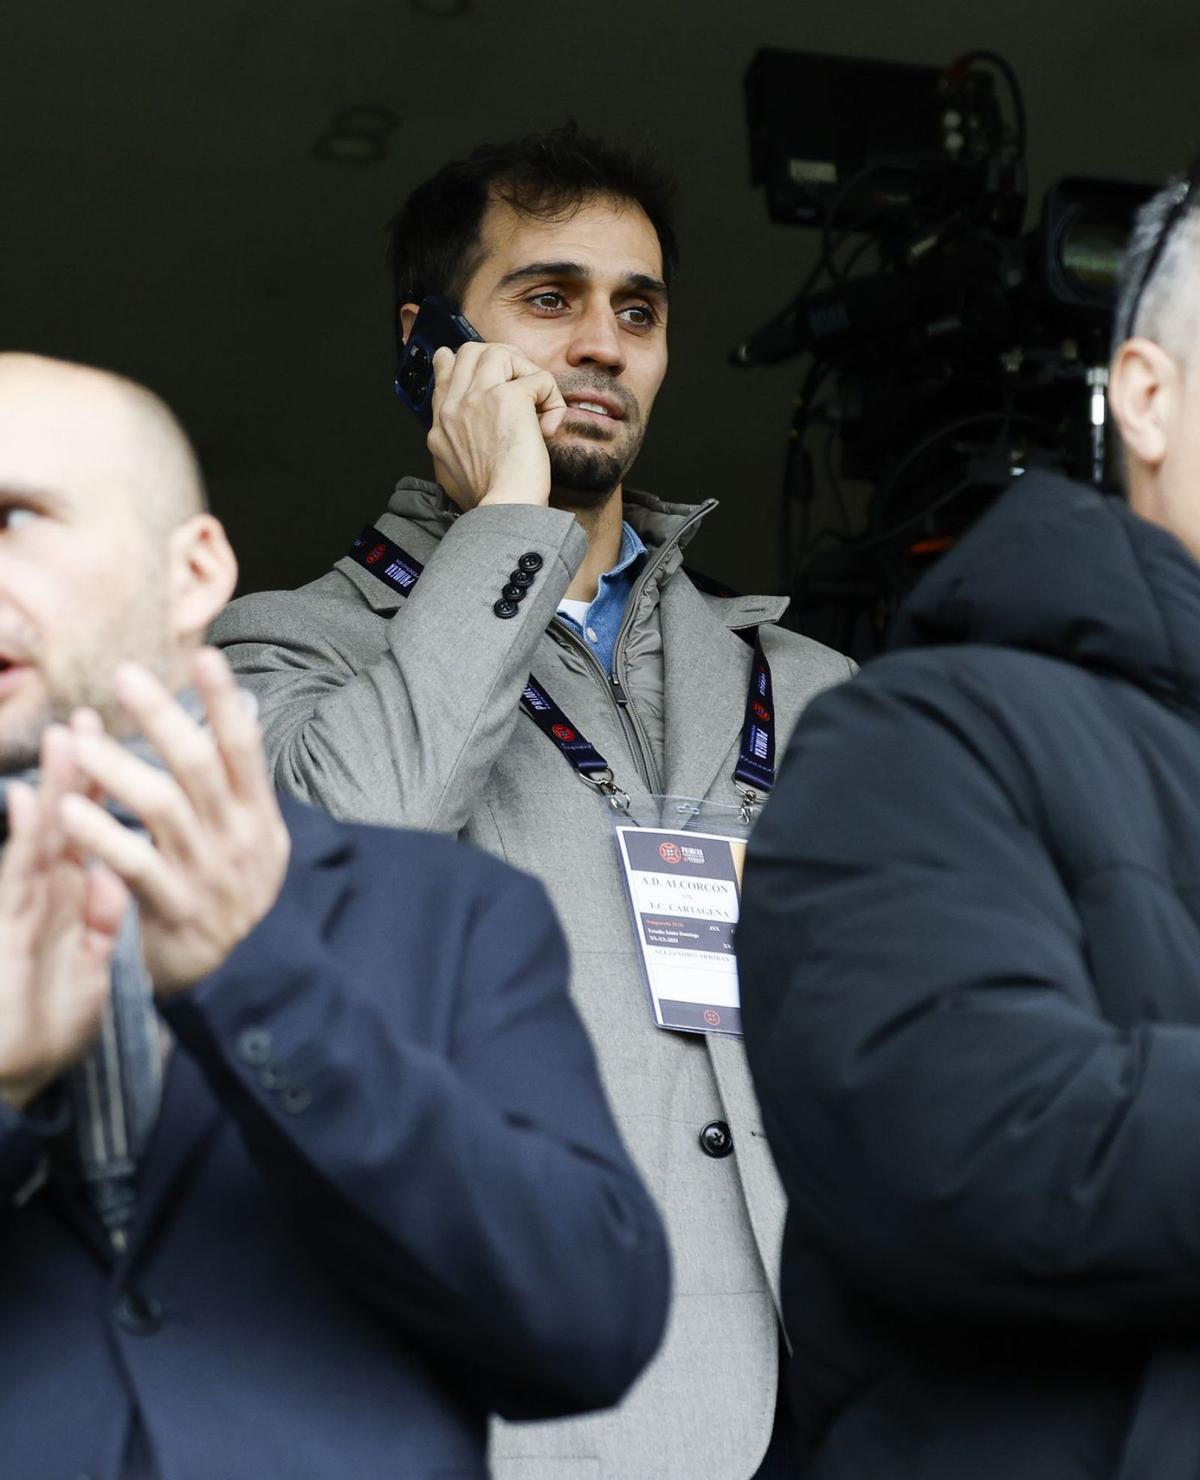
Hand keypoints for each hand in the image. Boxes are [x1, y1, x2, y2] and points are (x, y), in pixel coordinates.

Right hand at [0, 724, 127, 1111]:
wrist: (14, 1079)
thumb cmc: (48, 1022)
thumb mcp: (91, 967)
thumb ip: (101, 921)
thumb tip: (114, 875)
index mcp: (71, 902)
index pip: (89, 836)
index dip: (103, 792)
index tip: (120, 750)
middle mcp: (45, 897)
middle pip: (64, 823)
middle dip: (77, 771)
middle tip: (87, 716)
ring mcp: (22, 908)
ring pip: (41, 838)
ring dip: (53, 788)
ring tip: (66, 738)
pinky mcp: (7, 929)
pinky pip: (20, 880)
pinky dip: (26, 841)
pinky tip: (26, 804)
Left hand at [60, 649, 290, 997]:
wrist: (247, 979)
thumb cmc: (234, 895)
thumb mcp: (254, 840)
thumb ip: (237, 788)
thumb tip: (230, 720)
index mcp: (257, 815)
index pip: (244, 747)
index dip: (225, 701)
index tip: (204, 656)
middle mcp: (236, 838)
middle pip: (199, 766)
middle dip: (163, 717)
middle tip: (124, 676)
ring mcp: (206, 874)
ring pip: (163, 808)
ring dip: (119, 768)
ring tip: (80, 738)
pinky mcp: (174, 910)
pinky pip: (134, 865)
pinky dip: (101, 835)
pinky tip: (69, 810)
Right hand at [426, 341, 565, 510]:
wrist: (502, 511)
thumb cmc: (487, 502)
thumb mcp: (453, 473)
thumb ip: (456, 448)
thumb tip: (469, 443)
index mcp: (441, 424)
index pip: (444, 370)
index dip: (467, 363)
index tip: (486, 376)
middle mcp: (454, 406)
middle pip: (470, 351)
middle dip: (500, 359)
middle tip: (521, 382)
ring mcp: (478, 398)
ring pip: (500, 352)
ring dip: (525, 371)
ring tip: (536, 401)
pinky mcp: (509, 398)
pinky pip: (539, 378)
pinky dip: (552, 399)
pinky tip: (549, 427)